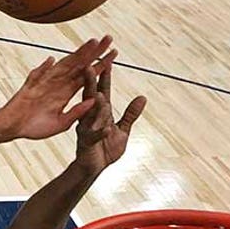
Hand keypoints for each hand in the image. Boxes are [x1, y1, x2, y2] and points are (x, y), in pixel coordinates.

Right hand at [0, 36, 112, 140]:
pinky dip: (43, 70)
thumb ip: (77, 112)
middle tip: (109, 38)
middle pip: (79, 64)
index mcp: (66, 92)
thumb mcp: (62, 124)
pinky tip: (51, 61)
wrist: (12, 128)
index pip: (87, 75)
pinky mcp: (30, 87)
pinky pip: (37, 77)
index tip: (114, 53)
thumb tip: (93, 99)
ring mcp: (44, 83)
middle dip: (94, 51)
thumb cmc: (35, 127)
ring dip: (77, 54)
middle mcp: (57, 83)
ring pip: (64, 65)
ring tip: (92, 43)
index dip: (100, 64)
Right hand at [71, 53, 145, 172]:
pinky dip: (101, 133)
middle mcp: (90, 117)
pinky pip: (94, 136)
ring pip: (92, 115)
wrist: (93, 168)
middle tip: (90, 66)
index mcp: (99, 112)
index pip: (102, 90)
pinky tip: (108, 129)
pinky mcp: (86, 143)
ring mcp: (87, 129)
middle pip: (91, 96)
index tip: (107, 60)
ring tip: (99, 95)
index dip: (105, 76)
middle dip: (91, 82)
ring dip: (97, 107)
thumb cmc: (105, 148)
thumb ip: (131, 114)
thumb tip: (142, 97)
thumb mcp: (122, 129)